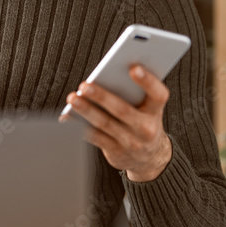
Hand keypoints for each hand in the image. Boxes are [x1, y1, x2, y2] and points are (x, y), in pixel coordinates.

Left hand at [59, 65, 172, 181]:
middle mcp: (146, 128)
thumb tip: (108, 72)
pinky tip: (67, 116)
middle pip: (123, 110)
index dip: (148, 81)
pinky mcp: (116, 152)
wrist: (149, 158)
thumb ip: (135, 92)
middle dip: (102, 97)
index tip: (133, 68)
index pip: (158, 94)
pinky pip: (95, 137)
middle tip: (84, 86)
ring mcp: (131, 142)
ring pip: (105, 124)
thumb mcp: (147, 108)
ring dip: (87, 110)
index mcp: (155, 111)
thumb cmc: (142, 120)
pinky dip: (79, 127)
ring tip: (72, 98)